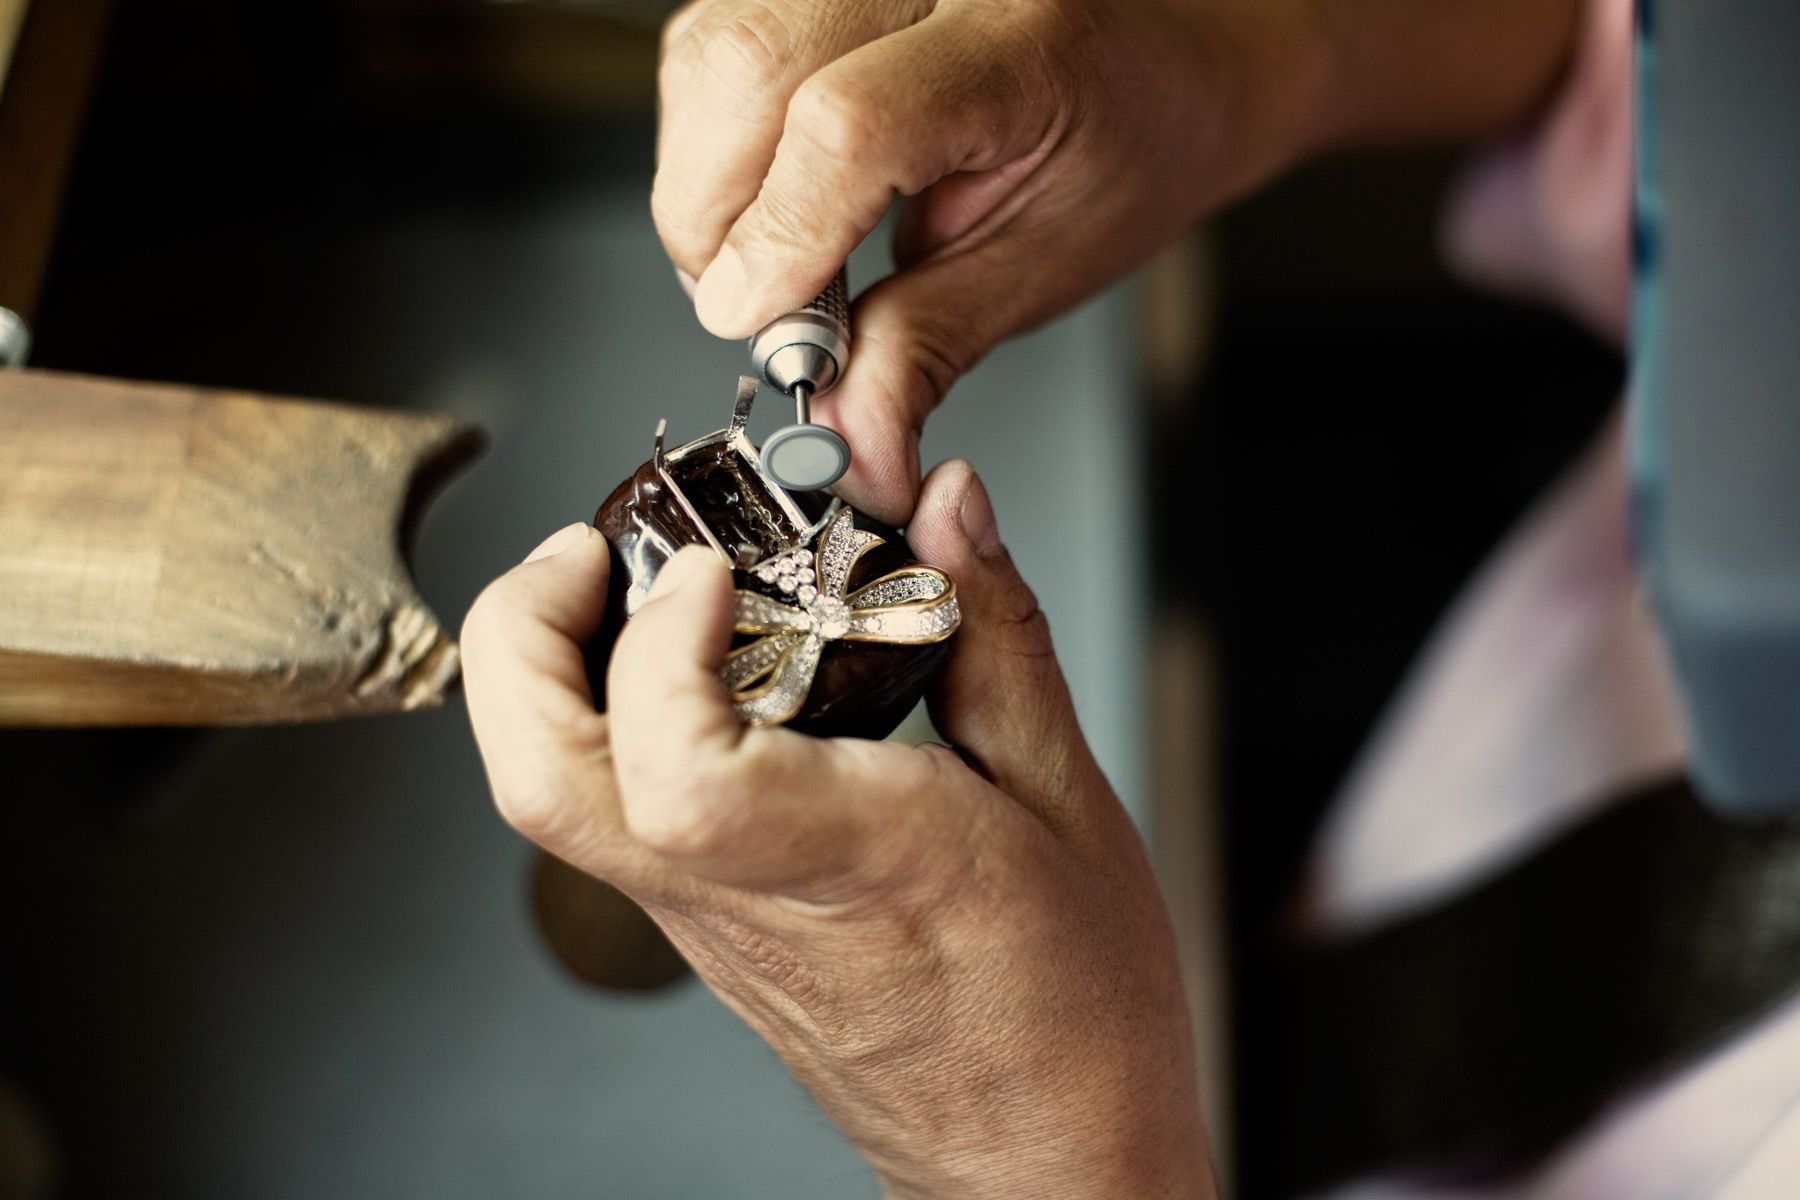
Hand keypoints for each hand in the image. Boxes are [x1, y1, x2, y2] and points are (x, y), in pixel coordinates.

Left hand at [461, 460, 1213, 1198]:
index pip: (678, 772)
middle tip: (595, 553)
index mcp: (853, 860)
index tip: (713, 571)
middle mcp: (748, 897)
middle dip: (523, 638)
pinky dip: (599, 715)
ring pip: (551, 799)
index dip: (661, 652)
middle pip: (543, 783)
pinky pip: (604, 814)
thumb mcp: (1070, 799)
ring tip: (630, 591)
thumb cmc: (1071, 1014)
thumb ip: (996, 634)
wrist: (1042, 1161)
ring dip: (545, 670)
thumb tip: (951, 509)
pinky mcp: (704, 930)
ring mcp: (707, 923)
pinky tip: (686, 671)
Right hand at [653, 0, 1327, 522]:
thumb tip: (849, 444)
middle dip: (716, 221)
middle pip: (747, 71)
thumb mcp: (1041, 270)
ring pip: (708, 54)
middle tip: (763, 308)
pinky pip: (711, 42)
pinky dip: (713, 138)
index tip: (762, 326)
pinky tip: (774, 187)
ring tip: (780, 248)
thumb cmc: (1125, 148)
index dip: (782, 238)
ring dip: (705, 180)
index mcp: (1023, 40)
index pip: (853, 124)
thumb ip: (926, 350)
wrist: (1163, 63)